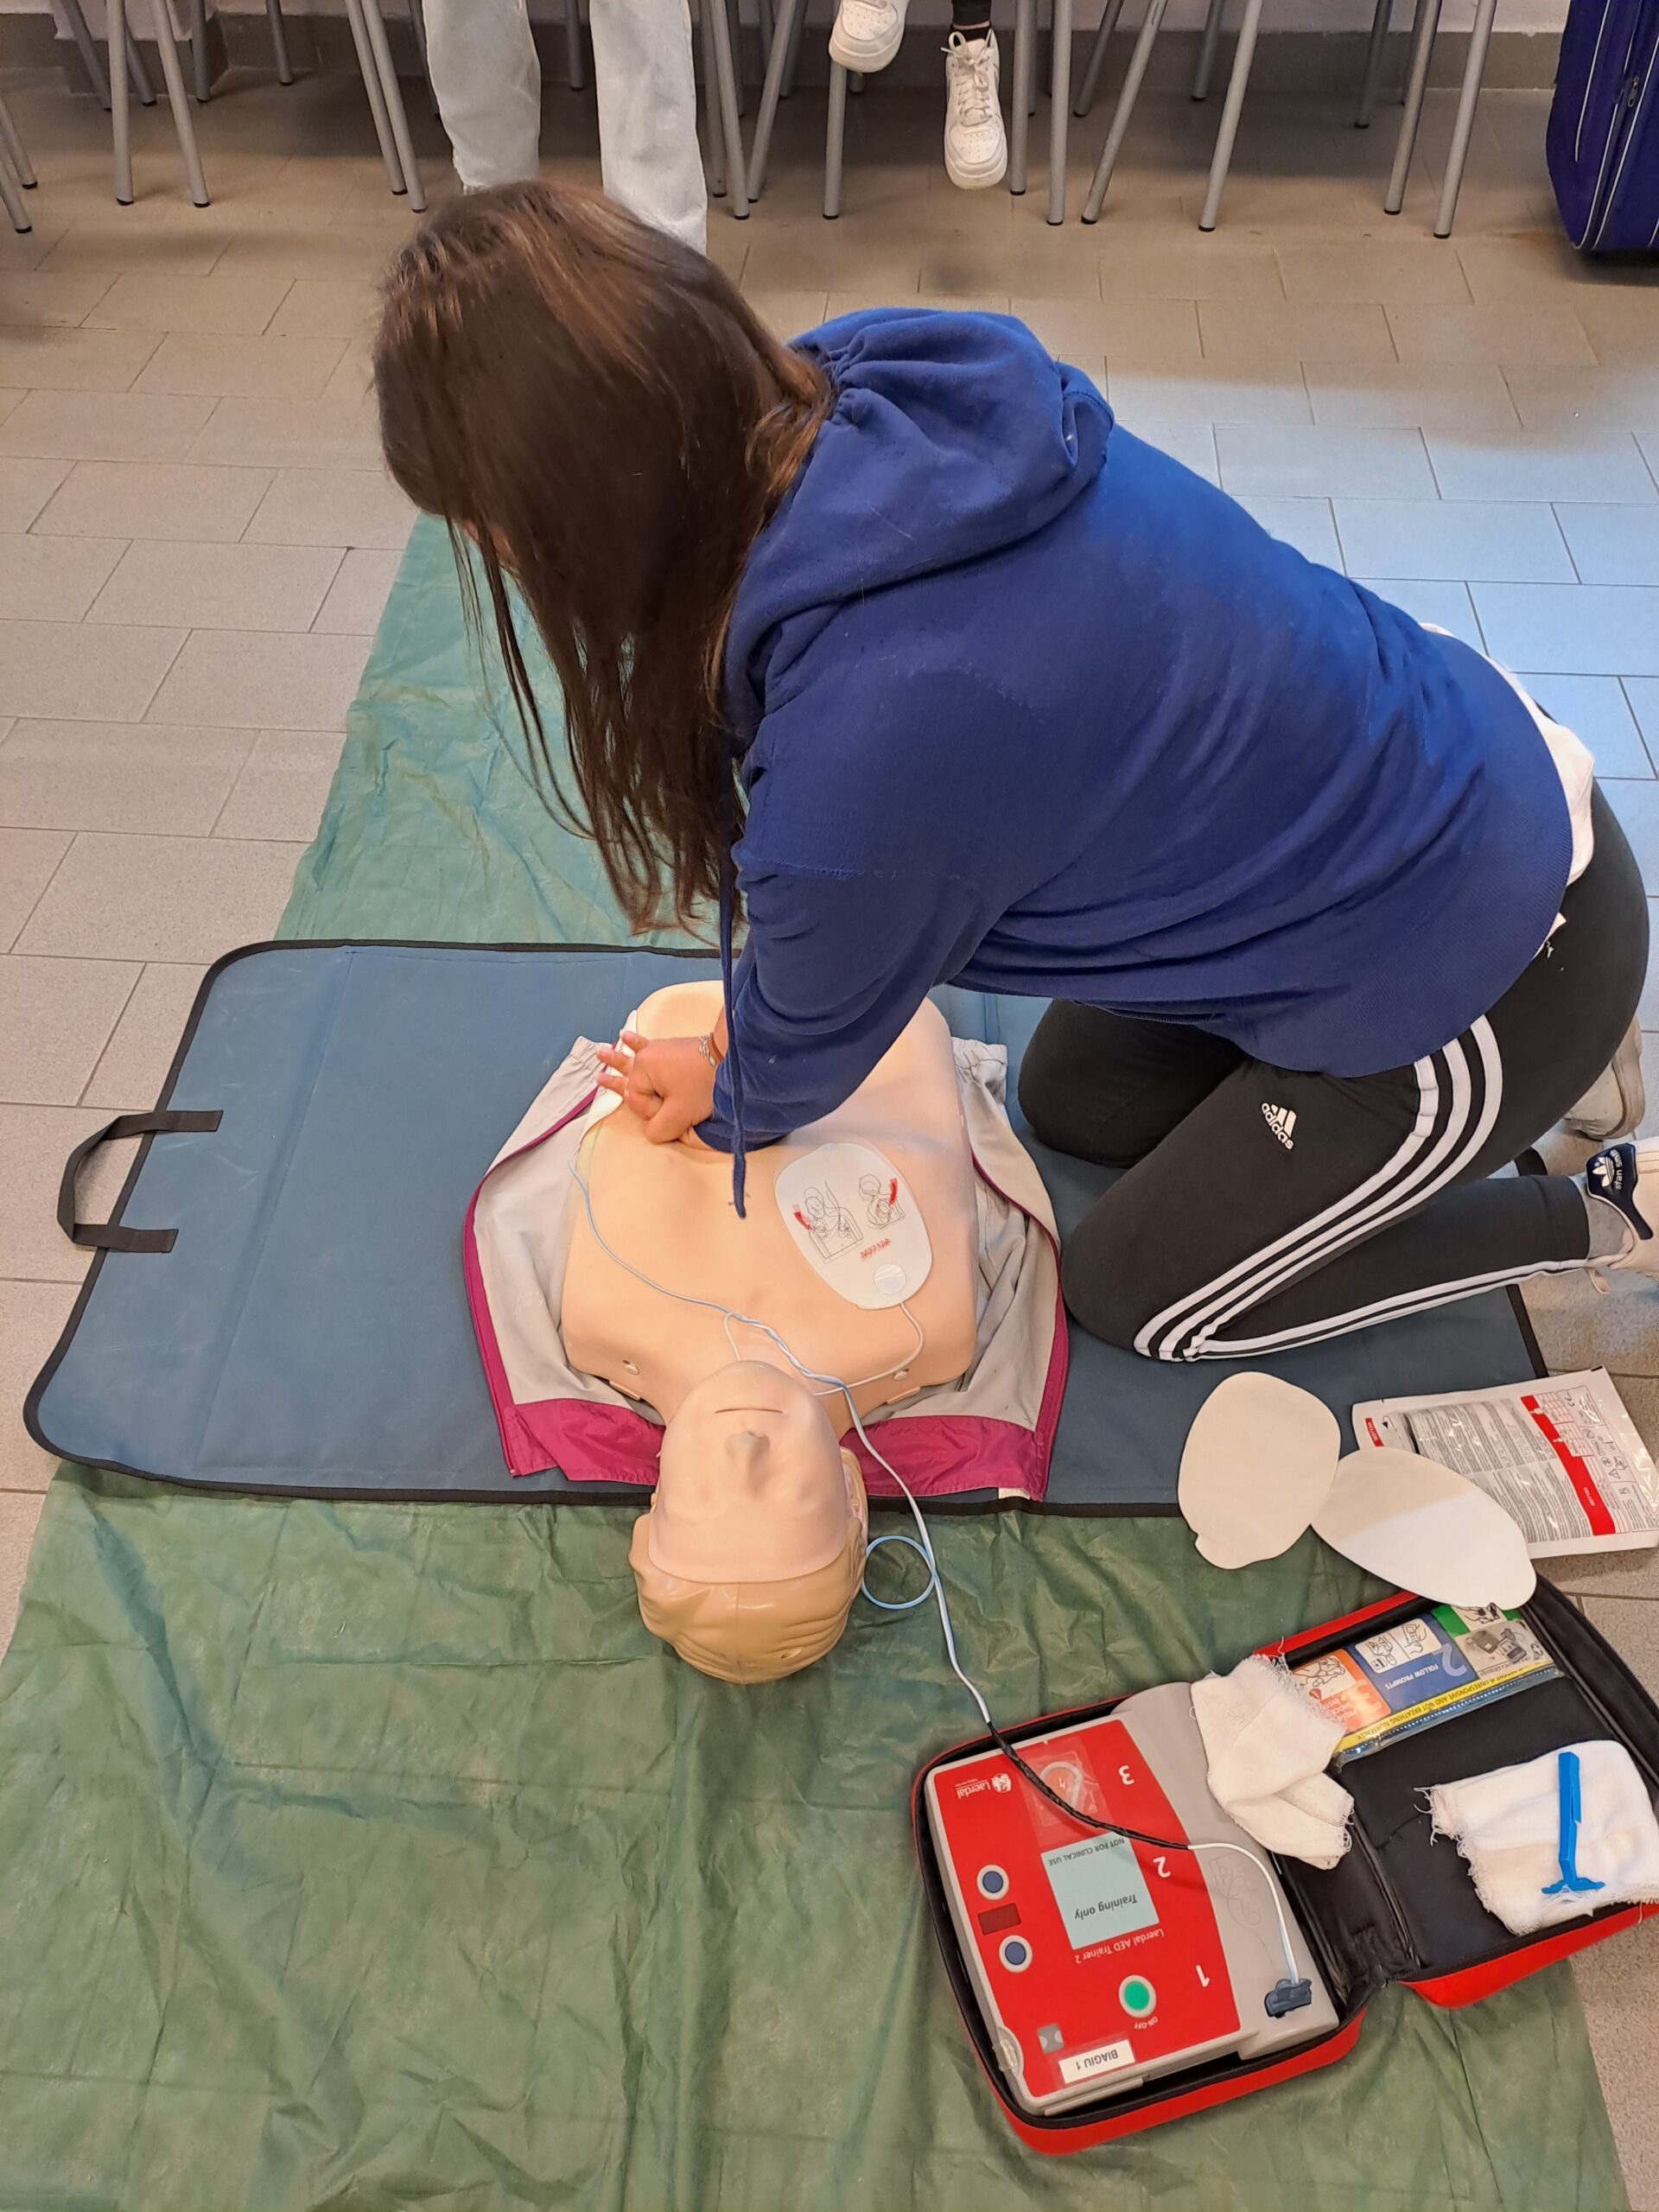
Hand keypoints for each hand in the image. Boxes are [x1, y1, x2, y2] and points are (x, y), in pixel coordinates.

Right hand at [594, 1030, 717, 1143]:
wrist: (729, 1057)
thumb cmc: (703, 1084)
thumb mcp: (678, 1115)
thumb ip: (658, 1129)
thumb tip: (651, 1130)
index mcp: (643, 1072)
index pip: (637, 1101)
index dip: (654, 1111)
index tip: (673, 1111)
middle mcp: (645, 1059)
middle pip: (632, 1082)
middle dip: (621, 1084)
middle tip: (600, 1081)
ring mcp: (657, 1051)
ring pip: (633, 1061)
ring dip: (617, 1059)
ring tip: (599, 1052)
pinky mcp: (671, 1048)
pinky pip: (648, 1044)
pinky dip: (636, 1042)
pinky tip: (625, 1036)